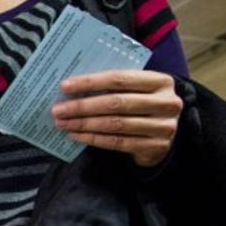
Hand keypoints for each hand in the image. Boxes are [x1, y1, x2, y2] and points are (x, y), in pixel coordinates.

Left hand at [53, 70, 183, 167]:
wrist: (167, 133)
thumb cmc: (143, 105)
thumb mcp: (138, 89)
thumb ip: (115, 86)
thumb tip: (73, 88)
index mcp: (161, 81)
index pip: (120, 78)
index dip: (91, 82)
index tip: (65, 86)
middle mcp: (166, 103)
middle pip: (116, 103)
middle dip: (83, 106)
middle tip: (58, 110)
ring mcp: (163, 127)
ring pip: (115, 124)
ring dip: (85, 124)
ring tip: (63, 124)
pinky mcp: (155, 147)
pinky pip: (118, 142)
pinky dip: (94, 139)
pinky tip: (77, 136)